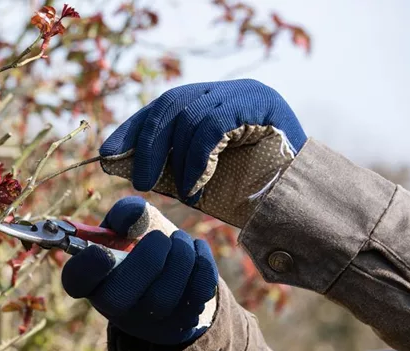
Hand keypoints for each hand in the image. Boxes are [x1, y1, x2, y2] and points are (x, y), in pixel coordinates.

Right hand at [61, 197, 217, 344]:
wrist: (171, 273)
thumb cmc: (141, 245)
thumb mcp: (128, 226)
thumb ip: (126, 214)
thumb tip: (132, 215)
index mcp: (91, 278)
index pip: (76, 281)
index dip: (86, 269)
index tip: (102, 251)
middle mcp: (113, 307)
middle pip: (119, 297)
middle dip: (147, 260)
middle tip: (160, 238)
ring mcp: (146, 322)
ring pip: (162, 297)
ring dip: (179, 258)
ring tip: (180, 240)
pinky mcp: (179, 325)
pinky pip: (194, 297)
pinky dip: (201, 265)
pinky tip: (195, 250)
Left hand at [99, 79, 305, 226]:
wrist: (303, 200)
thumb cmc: (250, 192)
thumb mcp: (198, 177)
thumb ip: (167, 166)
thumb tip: (119, 165)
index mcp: (208, 104)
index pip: (161, 107)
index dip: (132, 128)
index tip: (106, 153)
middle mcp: (224, 91)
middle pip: (169, 104)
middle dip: (146, 144)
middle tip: (138, 180)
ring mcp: (242, 92)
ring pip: (188, 114)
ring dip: (177, 159)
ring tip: (182, 191)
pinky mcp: (258, 101)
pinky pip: (211, 125)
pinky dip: (197, 158)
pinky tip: (196, 184)